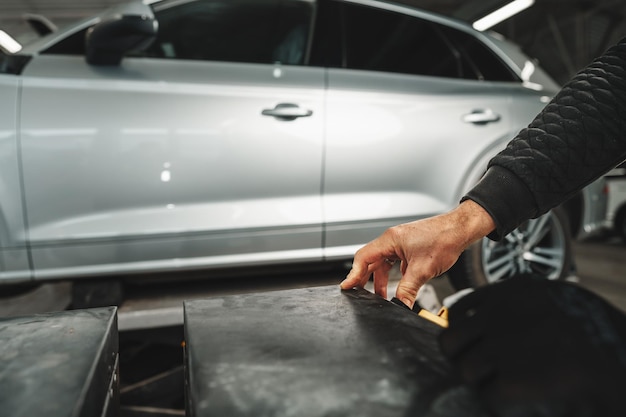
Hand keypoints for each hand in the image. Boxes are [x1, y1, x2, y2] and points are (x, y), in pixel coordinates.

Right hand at [340, 200, 494, 307]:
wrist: (461, 229)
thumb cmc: (444, 239)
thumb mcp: (423, 270)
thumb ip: (408, 289)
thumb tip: (400, 304)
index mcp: (390, 240)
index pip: (363, 257)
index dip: (353, 274)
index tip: (347, 286)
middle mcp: (392, 239)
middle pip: (370, 260)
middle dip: (364, 278)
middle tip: (359, 294)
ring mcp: (400, 242)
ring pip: (382, 262)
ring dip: (380, 278)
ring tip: (380, 295)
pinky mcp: (409, 246)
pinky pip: (394, 261)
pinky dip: (393, 274)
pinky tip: (398, 285)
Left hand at [439, 275, 625, 416]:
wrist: (616, 357)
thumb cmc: (586, 328)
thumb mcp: (546, 297)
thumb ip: (512, 302)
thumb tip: (470, 319)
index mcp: (508, 292)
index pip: (457, 311)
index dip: (462, 332)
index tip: (473, 343)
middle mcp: (498, 315)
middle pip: (449, 341)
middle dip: (461, 356)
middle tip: (482, 367)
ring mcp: (501, 346)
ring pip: (463, 369)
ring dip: (480, 379)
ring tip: (505, 380)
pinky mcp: (510, 378)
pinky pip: (487, 393)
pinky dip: (500, 398)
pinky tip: (521, 393)